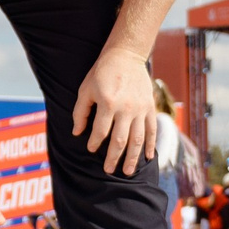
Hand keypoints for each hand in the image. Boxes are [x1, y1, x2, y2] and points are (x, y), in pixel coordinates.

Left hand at [70, 44, 155, 173]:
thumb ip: (80, 112)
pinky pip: (151, 130)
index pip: (100, 131)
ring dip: (132, 158)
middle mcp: (126, 109)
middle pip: (120, 140)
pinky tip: (148, 158)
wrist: (126, 56)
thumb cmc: (102, 73)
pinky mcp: (150, 108)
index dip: (94, 143)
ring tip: (128, 172)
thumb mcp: (86, 89)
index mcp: (108, 103)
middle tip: (108, 171)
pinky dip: (150, 145)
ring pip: (137, 139)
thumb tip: (77, 133)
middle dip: (113, 158)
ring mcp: (140, 109)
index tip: (91, 149)